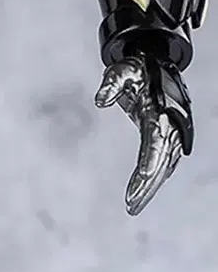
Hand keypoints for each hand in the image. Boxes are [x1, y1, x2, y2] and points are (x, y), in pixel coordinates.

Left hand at [95, 53, 191, 215]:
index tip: (141, 176)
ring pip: (164, 166)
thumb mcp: (122, 70)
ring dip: (150, 187)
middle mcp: (170, 126)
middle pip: (161, 160)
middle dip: (148, 183)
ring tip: (133, 206)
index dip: (150, 159)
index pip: (156, 140)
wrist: (155, 65)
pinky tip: (142, 193)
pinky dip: (153, 178)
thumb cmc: (138, 69)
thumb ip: (111, 84)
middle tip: (131, 204)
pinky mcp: (167, 137)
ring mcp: (171, 133)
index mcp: (160, 111)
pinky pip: (162, 162)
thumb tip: (99, 99)